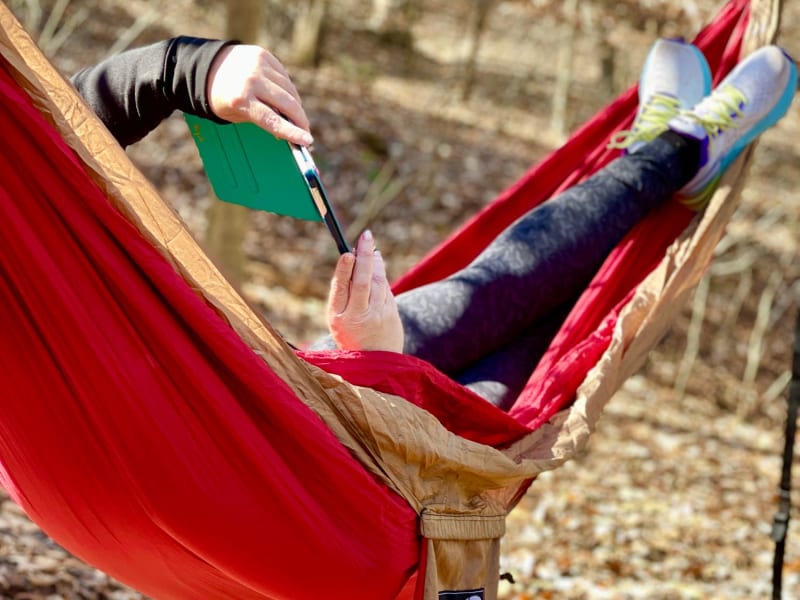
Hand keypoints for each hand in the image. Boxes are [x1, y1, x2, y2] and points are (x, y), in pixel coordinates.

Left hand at [207, 44, 312, 145]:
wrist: (207, 67)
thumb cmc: (222, 97)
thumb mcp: (236, 115)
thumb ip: (262, 120)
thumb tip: (290, 128)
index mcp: (240, 100)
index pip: (272, 120)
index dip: (291, 132)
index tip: (307, 141)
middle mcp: (251, 81)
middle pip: (287, 104)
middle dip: (300, 119)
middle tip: (306, 131)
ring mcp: (258, 65)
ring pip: (289, 89)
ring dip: (295, 105)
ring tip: (295, 115)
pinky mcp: (263, 55)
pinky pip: (284, 76)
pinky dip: (287, 88)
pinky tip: (284, 96)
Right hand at [327, 230, 403, 352]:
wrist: (374, 362)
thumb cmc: (350, 334)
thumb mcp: (337, 318)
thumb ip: (343, 292)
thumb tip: (353, 259)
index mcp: (339, 317)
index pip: (342, 289)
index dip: (345, 270)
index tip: (348, 252)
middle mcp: (359, 317)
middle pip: (363, 281)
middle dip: (364, 256)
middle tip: (365, 236)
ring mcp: (378, 316)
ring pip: (378, 282)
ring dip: (375, 262)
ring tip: (371, 247)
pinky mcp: (392, 315)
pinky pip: (386, 289)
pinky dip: (381, 275)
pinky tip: (377, 264)